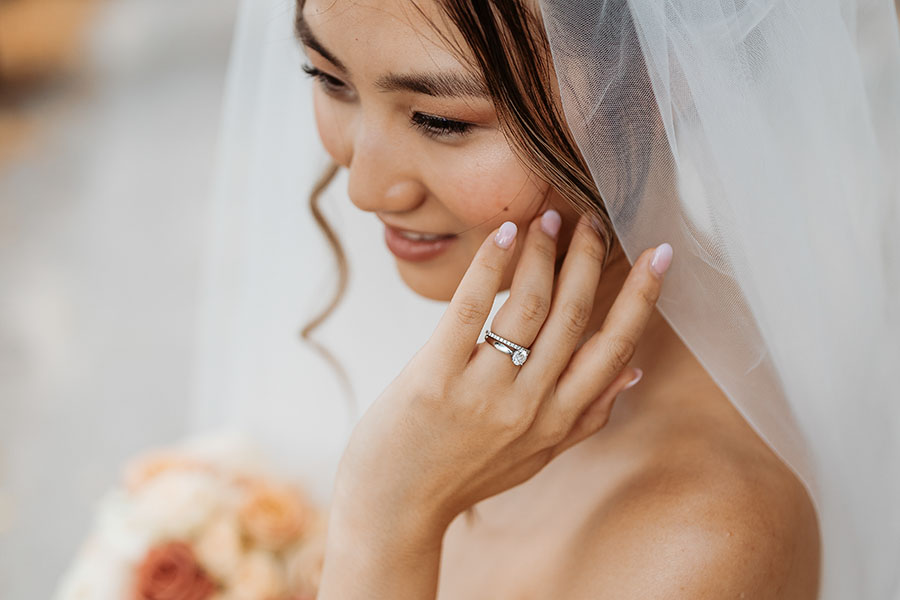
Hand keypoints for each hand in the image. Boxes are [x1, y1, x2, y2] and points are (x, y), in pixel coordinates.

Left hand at [330, 211, 670, 547]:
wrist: (394, 508)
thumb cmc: (463, 476)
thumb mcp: (536, 457)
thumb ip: (586, 417)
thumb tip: (633, 373)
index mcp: (557, 421)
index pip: (613, 349)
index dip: (641, 299)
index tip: (659, 254)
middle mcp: (529, 406)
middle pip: (573, 317)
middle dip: (589, 260)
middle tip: (594, 218)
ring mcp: (483, 391)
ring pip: (530, 306)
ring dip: (544, 253)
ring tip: (548, 216)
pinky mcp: (435, 377)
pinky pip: (471, 309)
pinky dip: (492, 266)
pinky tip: (505, 233)